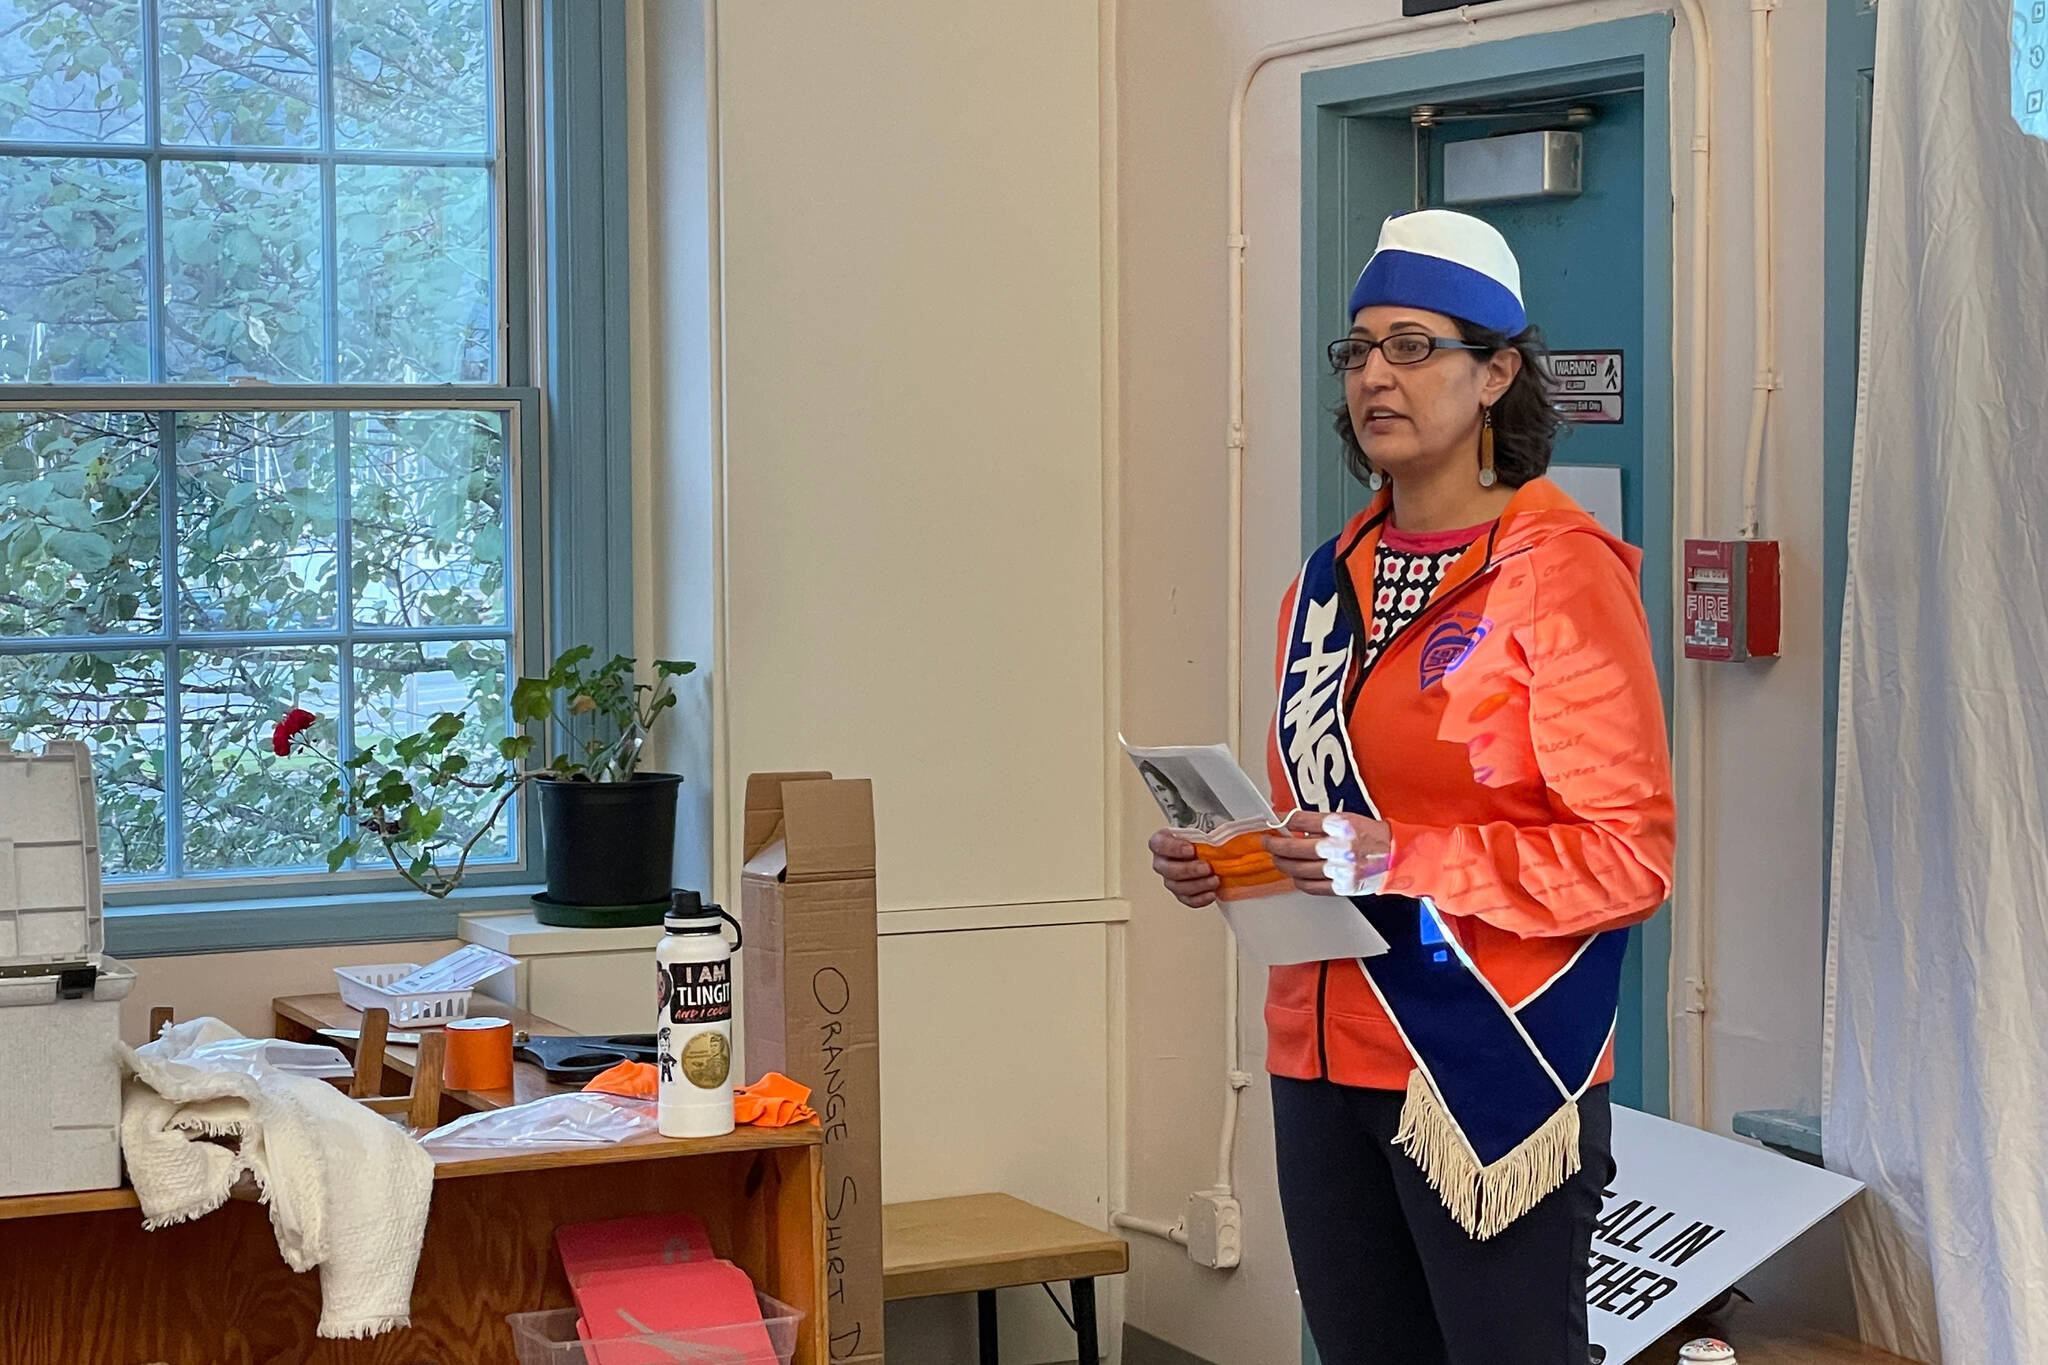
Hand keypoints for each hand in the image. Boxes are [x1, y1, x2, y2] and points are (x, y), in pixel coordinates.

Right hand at [1149, 829, 1219, 907]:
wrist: (1208, 851)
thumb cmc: (1201, 838)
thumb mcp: (1202, 828)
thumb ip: (1204, 831)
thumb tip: (1217, 837)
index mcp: (1162, 842)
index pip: (1158, 844)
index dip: (1173, 848)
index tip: (1191, 849)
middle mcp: (1162, 862)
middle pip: (1167, 870)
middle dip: (1188, 870)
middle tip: (1206, 867)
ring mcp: (1170, 879)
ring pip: (1177, 887)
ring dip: (1197, 885)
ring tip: (1215, 880)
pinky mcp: (1181, 893)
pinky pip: (1187, 899)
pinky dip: (1200, 899)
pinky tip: (1212, 894)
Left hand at [1263, 810, 1391, 896]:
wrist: (1397, 856)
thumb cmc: (1373, 836)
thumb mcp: (1349, 819)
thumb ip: (1322, 824)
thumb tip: (1293, 826)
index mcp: (1341, 825)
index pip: (1301, 821)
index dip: (1282, 820)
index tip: (1274, 821)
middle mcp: (1339, 847)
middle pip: (1294, 847)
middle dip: (1274, 845)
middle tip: (1267, 842)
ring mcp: (1339, 869)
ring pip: (1299, 869)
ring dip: (1283, 863)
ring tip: (1277, 858)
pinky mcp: (1342, 886)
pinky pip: (1311, 886)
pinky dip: (1298, 881)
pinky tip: (1294, 876)